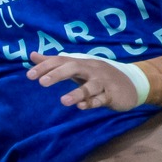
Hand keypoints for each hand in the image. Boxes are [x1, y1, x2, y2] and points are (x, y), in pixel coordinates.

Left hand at [27, 52, 143, 110]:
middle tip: (41, 83)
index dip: (45, 66)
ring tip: (62, 101)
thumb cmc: (98, 75)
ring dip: (76, 93)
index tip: (29, 75)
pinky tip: (82, 106)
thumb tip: (32, 55)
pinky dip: (92, 103)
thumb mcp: (77, 67)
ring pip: (90, 87)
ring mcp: (103, 83)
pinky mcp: (112, 95)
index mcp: (81, 63)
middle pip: (74, 68)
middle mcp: (92, 70)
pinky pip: (101, 99)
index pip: (61, 60)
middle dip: (58, 74)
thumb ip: (54, 62)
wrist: (133, 83)